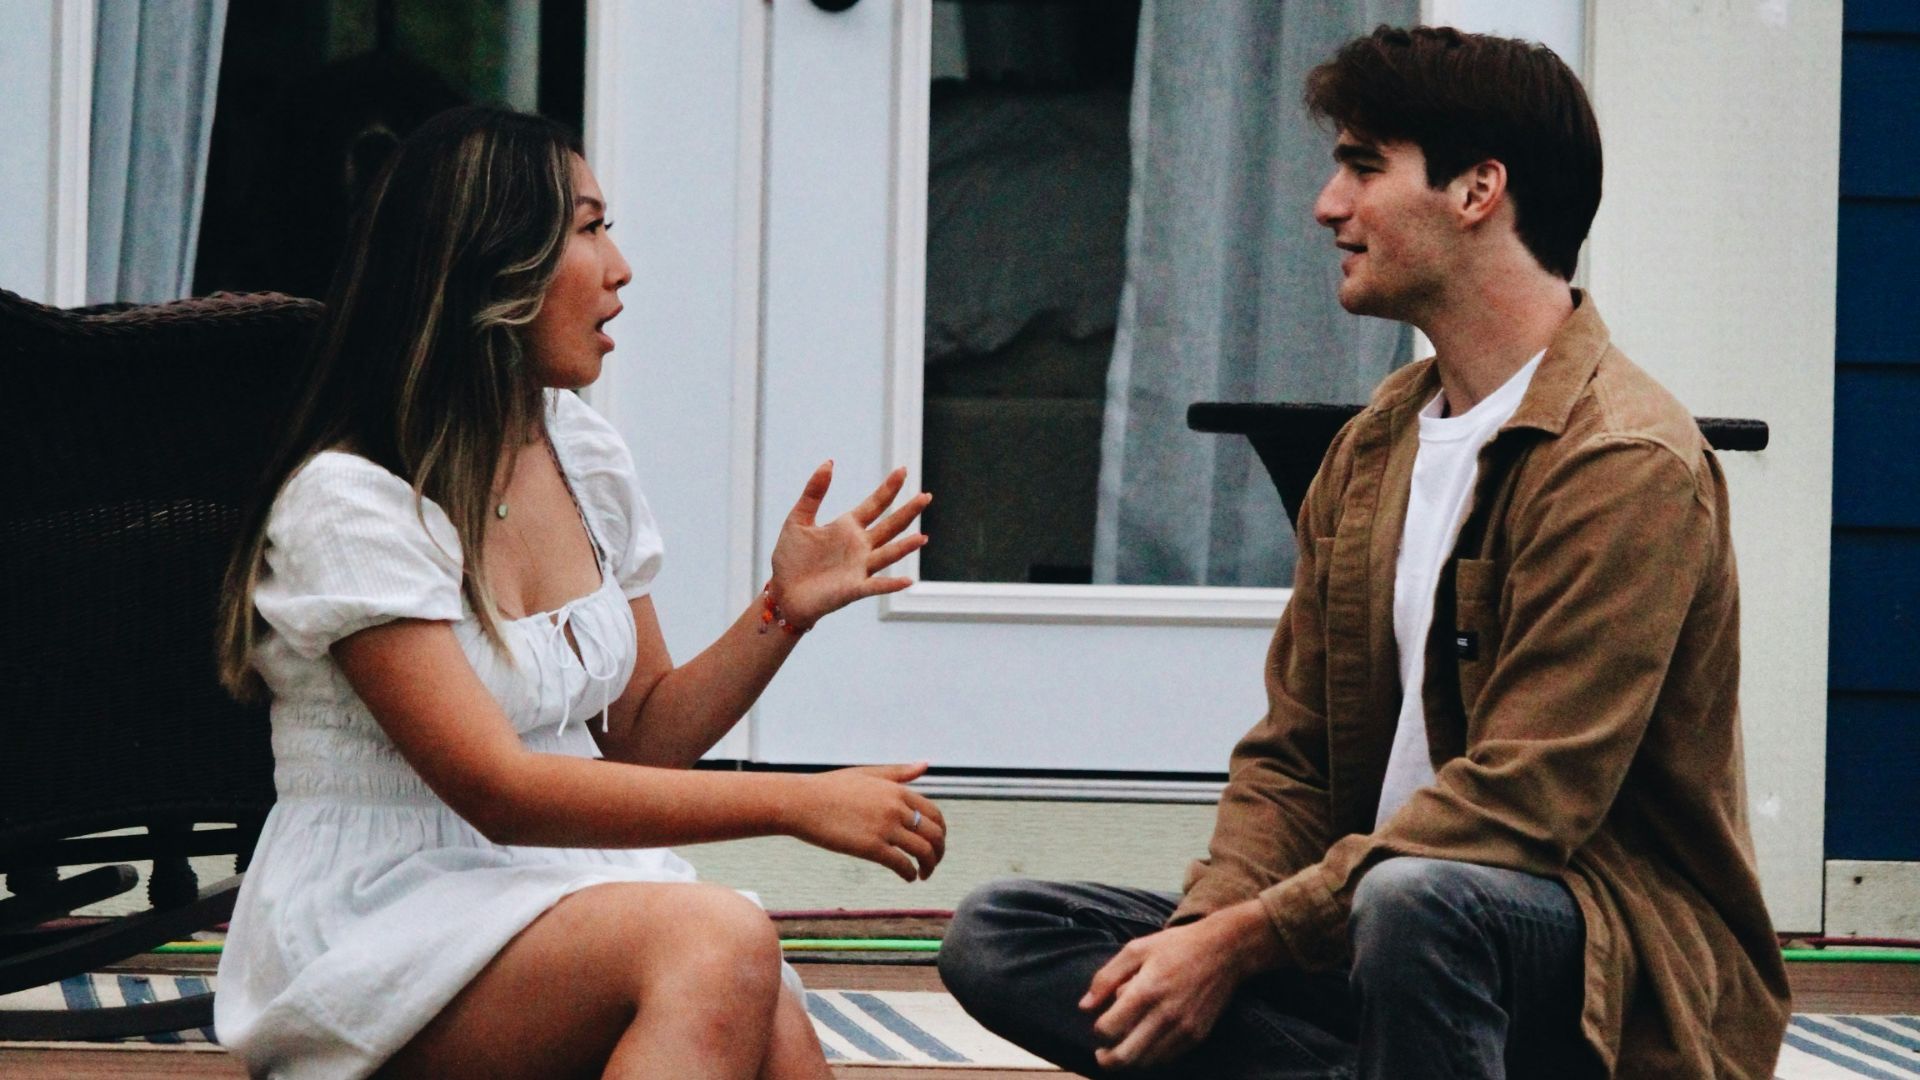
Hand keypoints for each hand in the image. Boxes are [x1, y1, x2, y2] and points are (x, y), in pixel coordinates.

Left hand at [769, 463, 928, 628]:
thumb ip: (813, 492)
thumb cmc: (790, 558)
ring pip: (888, 555)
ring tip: (922, 538)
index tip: (902, 470)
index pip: (875, 504)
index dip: (889, 488)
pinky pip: (876, 586)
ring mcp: (860, 568)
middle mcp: (860, 546)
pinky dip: (891, 584)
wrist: (782, 592)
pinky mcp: (853, 589)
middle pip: (890, 526)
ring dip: (905, 547)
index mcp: (848, 527)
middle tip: (926, 496)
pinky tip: (907, 581)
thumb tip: (829, 462)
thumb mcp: (798, 519)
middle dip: (908, 512)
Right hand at [786, 762, 946, 881]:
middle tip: (932, 863)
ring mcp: (884, 827)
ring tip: (922, 874)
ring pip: (923, 851)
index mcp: (897, 790)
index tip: (935, 843)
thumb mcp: (868, 773)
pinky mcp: (871, 847)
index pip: (934, 814)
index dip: (940, 832)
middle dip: (939, 852)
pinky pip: (901, 864)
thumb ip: (899, 773)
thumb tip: (925, 764)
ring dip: (928, 867)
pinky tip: (907, 877)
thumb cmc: (830, 788)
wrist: (801, 802)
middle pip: (934, 834)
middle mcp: (896, 808)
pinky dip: (909, 874)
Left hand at [1079, 905, 1271, 1070]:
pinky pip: (1167, 1058)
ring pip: (1146, 1062)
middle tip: (1101, 1053)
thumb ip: (1105, 977)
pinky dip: (1151, 1057)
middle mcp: (1165, 1014)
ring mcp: (1183, 1028)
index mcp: (1146, 989)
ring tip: (1122, 1047)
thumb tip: (1084, 1006)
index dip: (1098, 1030)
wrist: (1224, 951)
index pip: (1109, 1028)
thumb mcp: (1136, 949)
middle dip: (1107, 1059)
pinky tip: (1146, 1044)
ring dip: (1129, 1059)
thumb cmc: (1176, 946)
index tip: (1100, 1023)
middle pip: (1125, 1055)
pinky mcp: (1197, 1035)